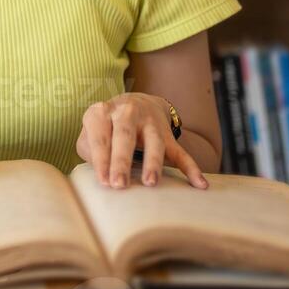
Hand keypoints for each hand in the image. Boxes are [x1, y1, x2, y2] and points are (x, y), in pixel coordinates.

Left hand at [76, 93, 208, 189]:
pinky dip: (191, 168)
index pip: (100, 136)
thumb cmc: (106, 126)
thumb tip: (98, 167)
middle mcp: (126, 112)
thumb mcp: (91, 131)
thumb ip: (88, 147)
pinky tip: (200, 184)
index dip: (100, 159)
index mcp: (101, 112)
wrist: (136, 103)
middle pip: (124, 136)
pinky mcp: (167, 134)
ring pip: (154, 142)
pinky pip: (180, 152)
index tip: (103, 182)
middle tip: (119, 185)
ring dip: (153, 162)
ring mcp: (149, 122)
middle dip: (121, 161)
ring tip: (151, 183)